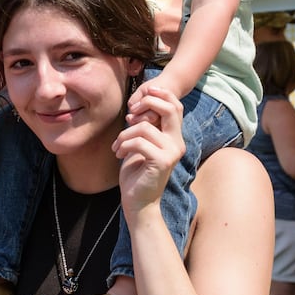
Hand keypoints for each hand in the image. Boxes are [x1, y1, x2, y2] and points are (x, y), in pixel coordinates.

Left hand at [115, 84, 184, 209]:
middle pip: (170, 109)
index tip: (144, 92)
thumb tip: (137, 108)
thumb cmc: (137, 174)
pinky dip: (124, 145)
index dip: (161, 94)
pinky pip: (139, 143)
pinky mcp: (162, 162)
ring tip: (117, 146)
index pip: (176, 106)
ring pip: (144, 127)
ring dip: (124, 135)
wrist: (138, 202)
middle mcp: (177, 143)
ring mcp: (172, 152)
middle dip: (147, 103)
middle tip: (129, 115)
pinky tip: (119, 154)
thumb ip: (144, 128)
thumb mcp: (141, 145)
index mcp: (174, 137)